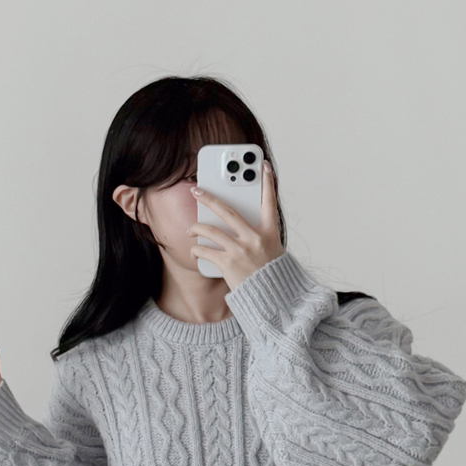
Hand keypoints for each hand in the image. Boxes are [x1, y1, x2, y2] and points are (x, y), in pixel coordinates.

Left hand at [189, 158, 281, 290]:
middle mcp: (255, 238)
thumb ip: (258, 234)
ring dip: (197, 228)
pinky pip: (206, 251)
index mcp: (269, 232)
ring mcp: (241, 250)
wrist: (274, 300)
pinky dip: (197, 250)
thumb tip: (235, 222)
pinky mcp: (228, 264)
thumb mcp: (272, 250)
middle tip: (197, 191)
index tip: (263, 165)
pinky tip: (194, 250)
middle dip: (209, 198)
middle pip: (227, 211)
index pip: (270, 201)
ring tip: (191, 229)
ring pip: (211, 230)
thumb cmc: (271, 275)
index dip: (267, 181)